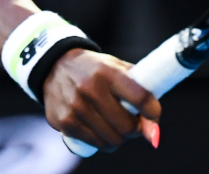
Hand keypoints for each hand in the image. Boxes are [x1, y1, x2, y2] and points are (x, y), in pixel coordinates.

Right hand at [43, 49, 161, 150]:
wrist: (55, 66)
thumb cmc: (95, 69)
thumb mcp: (117, 68)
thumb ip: (140, 92)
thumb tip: (153, 133)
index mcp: (107, 71)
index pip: (140, 97)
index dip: (152, 112)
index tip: (153, 115)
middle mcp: (90, 88)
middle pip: (127, 126)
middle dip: (135, 128)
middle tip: (132, 122)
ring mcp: (76, 107)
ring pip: (112, 139)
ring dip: (119, 137)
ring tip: (115, 126)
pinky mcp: (65, 122)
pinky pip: (95, 144)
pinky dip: (102, 141)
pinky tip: (100, 129)